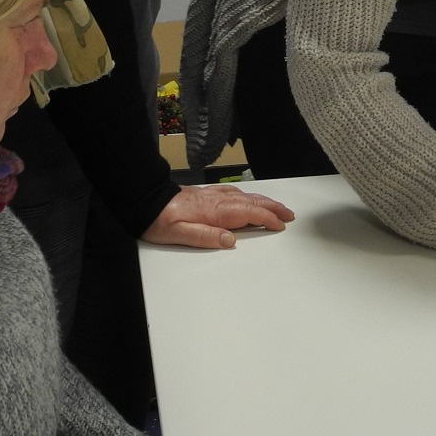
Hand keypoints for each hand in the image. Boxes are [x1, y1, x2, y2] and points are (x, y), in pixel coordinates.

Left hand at [142, 183, 295, 248]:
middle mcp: (217, 201)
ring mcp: (213, 196)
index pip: (249, 213)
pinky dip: (249, 197)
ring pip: (245, 197)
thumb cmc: (158, 220)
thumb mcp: (178, 235)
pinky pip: (235, 194)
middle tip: (289, 215)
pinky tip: (250, 199)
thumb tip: (230, 240)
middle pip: (252, 202)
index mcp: (214, 212)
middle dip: (273, 208)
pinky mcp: (207, 194)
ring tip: (277, 207)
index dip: (267, 219)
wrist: (145, 201)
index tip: (280, 225)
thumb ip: (205, 237)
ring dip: (264, 202)